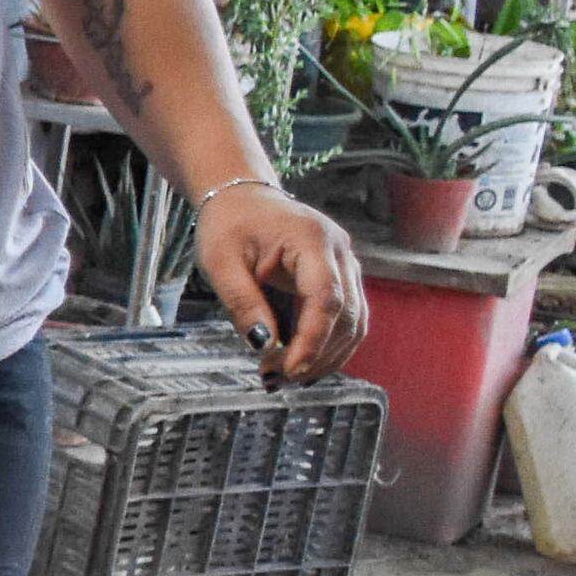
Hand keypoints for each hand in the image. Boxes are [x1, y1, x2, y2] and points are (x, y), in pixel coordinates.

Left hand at [194, 178, 365, 381]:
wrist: (241, 198)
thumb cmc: (229, 224)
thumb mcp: (220, 263)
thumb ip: (243, 303)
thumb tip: (263, 345)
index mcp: (313, 239)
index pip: (326, 299)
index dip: (313, 340)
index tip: (291, 369)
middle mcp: (340, 251)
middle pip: (347, 316)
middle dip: (317, 354)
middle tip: (277, 377)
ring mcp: (345, 265)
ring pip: (354, 322)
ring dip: (325, 356)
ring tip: (283, 374)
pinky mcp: (340, 278)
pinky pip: (346, 318)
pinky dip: (327, 345)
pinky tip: (298, 362)